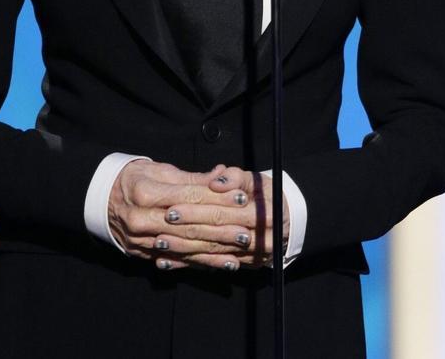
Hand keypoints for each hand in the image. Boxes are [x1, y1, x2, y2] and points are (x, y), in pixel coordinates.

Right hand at [108, 161, 260, 270]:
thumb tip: (223, 176)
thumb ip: (192, 178)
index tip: (241, 198)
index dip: (217, 197)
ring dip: (215, 250)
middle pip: (189, 225)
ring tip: (240, 250)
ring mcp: (140, 240)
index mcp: (145, 192)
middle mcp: (141, 219)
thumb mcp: (159, 170)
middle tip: (247, 230)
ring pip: (185, 246)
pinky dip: (200, 263)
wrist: (100, 200)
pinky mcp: (143, 254)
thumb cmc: (134, 179)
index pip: (188, 196)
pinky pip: (177, 260)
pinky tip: (221, 264)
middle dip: (221, 228)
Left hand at [165, 165, 288, 269]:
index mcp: (265, 215)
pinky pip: (211, 266)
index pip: (224, 213)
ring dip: (183, 250)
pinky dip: (188, 264)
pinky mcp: (241, 265)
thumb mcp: (255, 180)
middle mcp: (260, 239)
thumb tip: (217, 181)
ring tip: (158, 243)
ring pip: (211, 254)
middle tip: (161, 225)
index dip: (197, 210)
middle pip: (215, 235)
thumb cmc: (265, 195)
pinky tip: (167, 262)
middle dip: (186, 230)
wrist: (286, 219)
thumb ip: (236, 178)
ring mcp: (251, 256)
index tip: (172, 206)